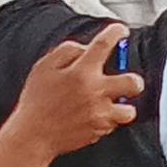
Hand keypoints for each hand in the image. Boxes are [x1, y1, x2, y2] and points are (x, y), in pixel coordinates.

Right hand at [0, 28, 139, 161]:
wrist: (33, 136)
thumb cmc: (36, 101)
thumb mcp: (43, 68)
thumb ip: (67, 52)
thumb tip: (87, 48)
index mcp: (80, 72)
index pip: (104, 45)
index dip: (116, 33)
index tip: (121, 31)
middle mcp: (94, 91)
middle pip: (133, 82)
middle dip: (133, 81)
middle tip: (123, 81)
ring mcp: (100, 113)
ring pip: (130, 110)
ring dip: (122, 106)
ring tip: (109, 104)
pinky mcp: (100, 130)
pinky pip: (114, 124)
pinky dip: (107, 120)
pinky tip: (94, 116)